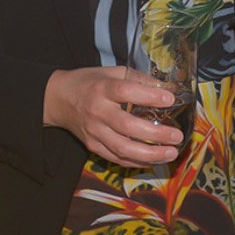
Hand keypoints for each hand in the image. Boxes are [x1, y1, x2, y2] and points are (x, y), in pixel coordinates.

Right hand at [44, 66, 181, 165]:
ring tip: (171, 153)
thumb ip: (138, 79)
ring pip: (122, 148)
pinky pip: (116, 158)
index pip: (127, 92)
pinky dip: (137, 162)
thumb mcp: (111, 72)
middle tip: (177, 136)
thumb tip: (167, 87)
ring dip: (150, 154)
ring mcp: (94, 131)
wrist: (57, 98)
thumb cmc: (89, 83)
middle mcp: (97, 111)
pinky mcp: (92, 145)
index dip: (149, 96)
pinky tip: (154, 160)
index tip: (170, 99)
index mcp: (102, 88)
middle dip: (155, 134)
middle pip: (127, 126)